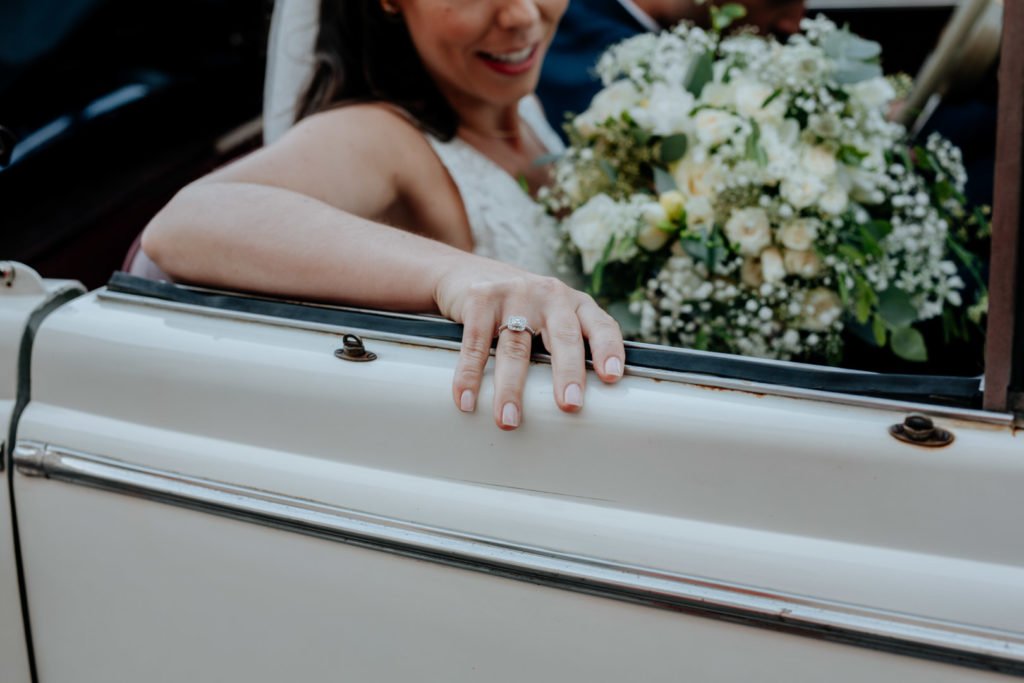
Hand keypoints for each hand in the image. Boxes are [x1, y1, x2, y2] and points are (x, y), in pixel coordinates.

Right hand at [434, 258, 624, 429]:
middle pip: (563, 336)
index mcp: (574, 303)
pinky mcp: (480, 298)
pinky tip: (468, 399)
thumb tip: (580, 399)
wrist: (466, 272)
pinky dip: (470, 375)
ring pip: (516, 348)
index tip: (612, 377)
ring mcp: (515, 293)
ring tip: (509, 420)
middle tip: (570, 404)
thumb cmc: (519, 306)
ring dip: (511, 388)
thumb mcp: (551, 315)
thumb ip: (567, 344)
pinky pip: (477, 344)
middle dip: (568, 372)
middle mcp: (550, 295)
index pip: (600, 325)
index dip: (608, 350)